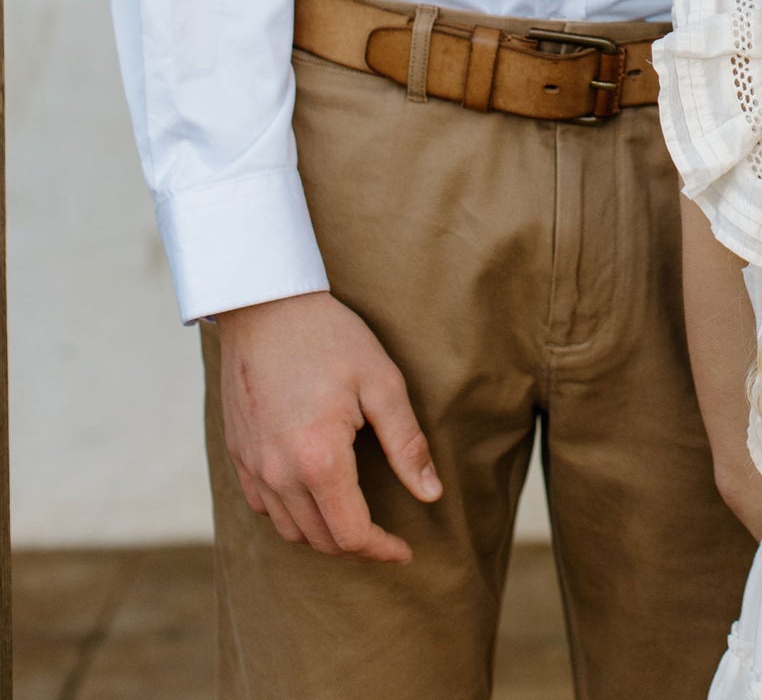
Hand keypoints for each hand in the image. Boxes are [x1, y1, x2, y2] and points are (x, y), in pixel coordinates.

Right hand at [215, 290, 441, 561]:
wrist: (264, 304)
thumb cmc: (329, 337)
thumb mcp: (381, 381)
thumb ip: (406, 443)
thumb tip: (430, 494)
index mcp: (318, 459)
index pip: (351, 534)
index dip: (382, 549)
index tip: (405, 550)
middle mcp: (278, 473)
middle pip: (320, 539)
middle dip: (357, 544)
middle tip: (386, 533)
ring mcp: (252, 466)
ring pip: (289, 529)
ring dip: (323, 532)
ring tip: (353, 515)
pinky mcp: (237, 453)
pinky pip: (263, 506)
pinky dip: (291, 513)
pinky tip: (313, 492)